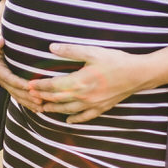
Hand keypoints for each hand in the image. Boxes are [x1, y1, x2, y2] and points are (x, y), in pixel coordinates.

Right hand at [0, 1, 38, 112]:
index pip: (8, 78)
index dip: (19, 83)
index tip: (32, 87)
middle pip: (14, 90)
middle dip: (27, 96)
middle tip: (41, 101)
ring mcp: (5, 80)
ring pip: (17, 95)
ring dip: (29, 102)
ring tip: (43, 107)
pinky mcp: (11, 82)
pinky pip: (19, 93)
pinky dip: (28, 101)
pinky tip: (40, 107)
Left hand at [28, 44, 151, 123]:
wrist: (137, 74)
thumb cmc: (115, 61)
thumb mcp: (92, 52)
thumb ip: (71, 50)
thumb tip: (52, 47)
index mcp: (79, 81)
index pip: (53, 86)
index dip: (40, 86)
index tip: (29, 85)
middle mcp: (83, 96)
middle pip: (58, 99)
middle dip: (43, 98)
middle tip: (31, 97)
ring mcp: (92, 104)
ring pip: (68, 110)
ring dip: (54, 110)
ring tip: (44, 109)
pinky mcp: (102, 108)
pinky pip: (85, 117)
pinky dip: (74, 119)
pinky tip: (68, 121)